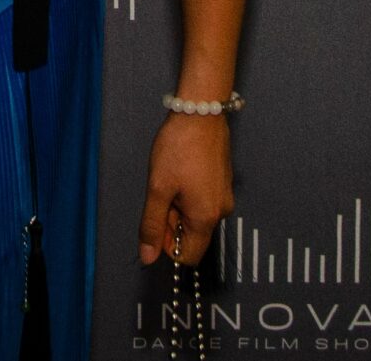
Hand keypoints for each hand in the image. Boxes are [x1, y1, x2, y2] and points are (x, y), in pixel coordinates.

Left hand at [137, 112, 232, 265]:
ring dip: (178, 205)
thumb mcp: (158, 188)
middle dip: (171, 221)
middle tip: (162, 192)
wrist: (201, 112)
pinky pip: (203, 201)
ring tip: (172, 178)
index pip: (186, 256)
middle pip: (191, 236)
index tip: (157, 216)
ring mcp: (224, 196)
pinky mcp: (223, 183)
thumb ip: (151, 225)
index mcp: (206, 218)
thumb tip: (147, 257)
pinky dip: (188, 193)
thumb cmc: (178, 149)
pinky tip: (181, 171)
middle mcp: (221, 212)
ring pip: (196, 217)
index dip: (166, 243)